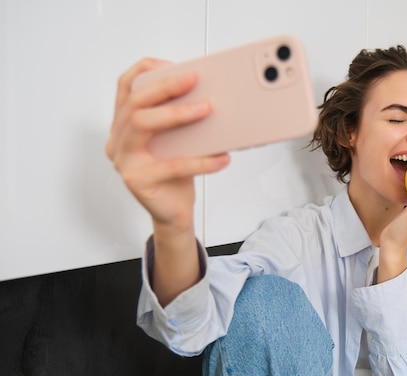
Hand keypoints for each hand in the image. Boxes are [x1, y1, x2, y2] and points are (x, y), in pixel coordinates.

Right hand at [105, 58, 230, 234]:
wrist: (173, 212)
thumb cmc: (176, 174)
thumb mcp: (178, 141)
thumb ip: (180, 120)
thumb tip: (207, 96)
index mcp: (124, 125)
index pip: (125, 87)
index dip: (145, 71)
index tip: (172, 65)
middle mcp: (118, 140)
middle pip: (134, 103)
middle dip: (164, 87)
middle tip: (193, 79)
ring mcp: (124, 161)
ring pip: (142, 125)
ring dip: (177, 114)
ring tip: (206, 109)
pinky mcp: (137, 181)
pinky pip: (170, 166)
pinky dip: (200, 161)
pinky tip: (221, 158)